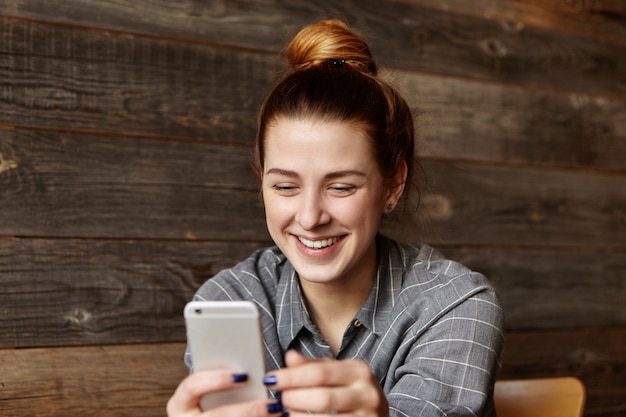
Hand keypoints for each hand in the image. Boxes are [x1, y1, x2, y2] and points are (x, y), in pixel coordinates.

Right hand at [166, 370, 283, 416]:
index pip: (192, 386)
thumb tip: (248, 372)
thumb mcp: (210, 392)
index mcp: (180, 405)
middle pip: (216, 416)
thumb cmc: (212, 403)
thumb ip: (225, 379)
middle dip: (247, 411)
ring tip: (277, 413)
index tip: (243, 376)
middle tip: (271, 404)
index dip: (216, 380)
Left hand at [264, 351, 388, 416]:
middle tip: (280, 398)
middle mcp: (367, 394)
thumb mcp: (337, 372)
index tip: (271, 379)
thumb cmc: (352, 391)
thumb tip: (289, 357)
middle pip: (322, 398)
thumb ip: (312, 366)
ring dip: (298, 416)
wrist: (377, 414)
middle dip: (294, 398)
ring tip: (287, 412)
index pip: (320, 372)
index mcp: (358, 371)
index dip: (291, 376)